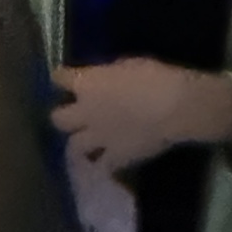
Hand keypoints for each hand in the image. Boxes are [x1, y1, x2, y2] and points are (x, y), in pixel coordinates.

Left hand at [50, 59, 231, 173]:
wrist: (172, 106)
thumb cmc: (153, 77)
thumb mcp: (126, 65)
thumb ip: (108, 75)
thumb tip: (105, 80)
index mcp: (86, 83)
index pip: (59, 78)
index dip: (61, 78)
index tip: (63, 79)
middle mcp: (84, 111)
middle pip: (58, 119)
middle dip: (63, 116)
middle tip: (72, 116)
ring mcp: (98, 137)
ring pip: (74, 146)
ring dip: (78, 143)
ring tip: (86, 143)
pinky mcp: (115, 157)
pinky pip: (102, 166)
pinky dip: (103, 165)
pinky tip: (107, 164)